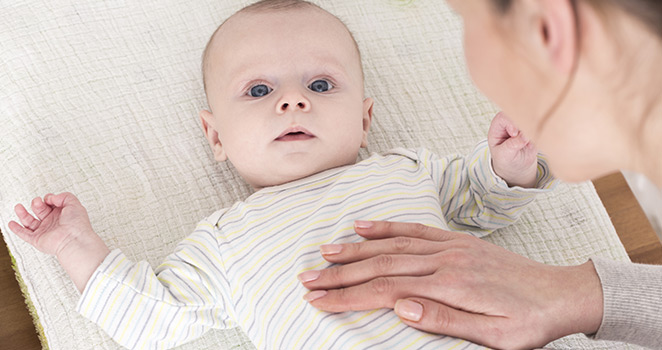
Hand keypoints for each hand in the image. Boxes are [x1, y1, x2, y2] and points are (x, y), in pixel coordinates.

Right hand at [9, 193, 93, 255]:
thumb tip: (51, 198)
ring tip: (18, 207)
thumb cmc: (77, 224)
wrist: (73, 240)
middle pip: (40, 211)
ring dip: (23, 214)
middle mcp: (53, 222)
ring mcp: (45, 231)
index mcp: (62, 214)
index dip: (48, 198)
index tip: (49, 199)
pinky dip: (17, 229)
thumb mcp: (74, 203)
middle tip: (36, 202)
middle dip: (36, 204)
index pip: (51, 204)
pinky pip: (24, 234)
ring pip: (30, 222)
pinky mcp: (37, 240)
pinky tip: (12, 223)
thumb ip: (63, 196)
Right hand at [299, 221, 603, 348]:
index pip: (386, 290)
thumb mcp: (493, 335)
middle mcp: (444, 260)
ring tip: (324, 253)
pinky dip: (386, 227)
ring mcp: (448, 246)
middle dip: (340, 274)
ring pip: (392, 244)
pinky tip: (363, 226)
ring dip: (355, 249)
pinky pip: (415, 229)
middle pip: (381, 265)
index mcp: (450, 286)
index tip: (319, 300)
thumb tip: (401, 307)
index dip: (349, 296)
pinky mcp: (454, 240)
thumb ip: (445, 319)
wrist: (560, 293)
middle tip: (307, 278)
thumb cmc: (528, 320)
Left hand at [488, 112, 538, 187]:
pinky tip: (531, 146)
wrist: (517, 168)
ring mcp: (522, 127)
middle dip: (522, 125)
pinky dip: (536, 136)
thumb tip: (524, 136)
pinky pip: (538, 128)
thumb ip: (511, 145)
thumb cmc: (505, 160)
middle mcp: (509, 124)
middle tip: (524, 137)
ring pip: (529, 120)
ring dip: (530, 130)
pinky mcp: (532, 131)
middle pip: (517, 115)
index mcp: (497, 128)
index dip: (509, 122)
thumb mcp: (503, 155)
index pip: (502, 117)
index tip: (514, 134)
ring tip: (527, 144)